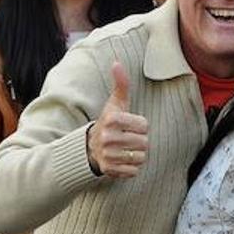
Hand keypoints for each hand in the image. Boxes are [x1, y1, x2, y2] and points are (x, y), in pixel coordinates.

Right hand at [86, 62, 148, 177]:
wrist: (89, 147)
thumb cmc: (109, 122)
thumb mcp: (115, 103)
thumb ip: (120, 84)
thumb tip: (116, 62)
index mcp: (111, 120)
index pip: (144, 125)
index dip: (140, 126)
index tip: (128, 126)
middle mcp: (107, 138)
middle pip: (144, 142)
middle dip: (140, 141)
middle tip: (127, 139)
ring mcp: (107, 155)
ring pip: (141, 157)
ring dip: (136, 154)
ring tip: (124, 149)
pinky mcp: (109, 170)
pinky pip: (134, 171)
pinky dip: (131, 167)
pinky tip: (121, 160)